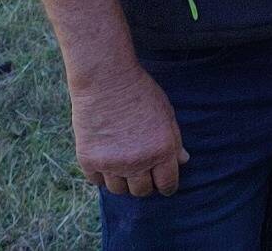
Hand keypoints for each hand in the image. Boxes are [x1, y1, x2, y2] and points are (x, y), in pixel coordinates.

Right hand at [70, 63, 186, 197]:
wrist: (106, 80)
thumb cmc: (140, 93)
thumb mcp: (166, 113)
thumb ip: (174, 140)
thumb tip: (183, 160)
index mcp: (162, 150)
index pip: (167, 184)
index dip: (167, 186)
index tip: (164, 185)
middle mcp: (138, 162)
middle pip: (142, 191)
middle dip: (145, 184)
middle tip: (144, 173)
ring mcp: (112, 164)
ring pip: (119, 190)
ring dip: (124, 181)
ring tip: (125, 167)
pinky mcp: (89, 161)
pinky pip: (97, 182)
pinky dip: (103, 175)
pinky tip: (107, 161)